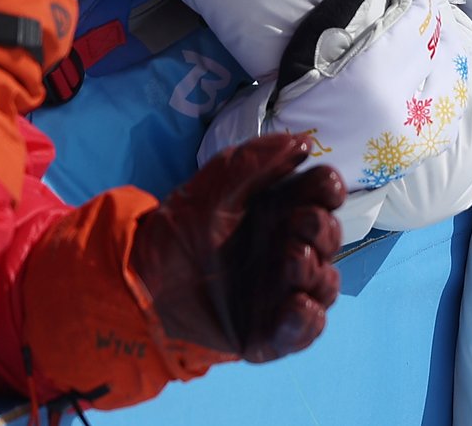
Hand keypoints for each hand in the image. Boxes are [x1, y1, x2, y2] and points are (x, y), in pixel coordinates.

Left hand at [128, 133, 344, 361]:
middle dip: (323, 230)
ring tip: (291, 261)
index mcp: (278, 210)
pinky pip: (308, 327)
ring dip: (317, 271)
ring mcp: (283, 290)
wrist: (141, 287)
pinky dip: (308, 318)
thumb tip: (304, 141)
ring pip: (326, 282)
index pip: (323, 193)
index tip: (324, 188)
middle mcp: (287, 247)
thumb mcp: (211, 188)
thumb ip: (254, 161)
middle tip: (297, 227)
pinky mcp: (273, 330)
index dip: (330, 188)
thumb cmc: (178, 231)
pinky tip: (294, 305)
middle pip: (331, 236)